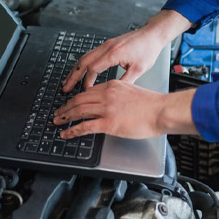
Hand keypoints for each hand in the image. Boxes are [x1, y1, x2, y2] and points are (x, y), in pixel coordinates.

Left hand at [53, 80, 198, 138]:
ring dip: (65, 117)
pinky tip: (66, 133)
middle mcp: (106, 95)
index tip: (70, 103)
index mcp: (112, 86)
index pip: (87, 91)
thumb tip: (111, 103)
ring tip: (57, 122)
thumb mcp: (131, 91)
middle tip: (58, 112)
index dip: (75, 98)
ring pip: (78, 111)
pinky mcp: (109, 123)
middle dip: (65, 107)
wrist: (161, 111)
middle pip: (78, 99)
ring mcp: (106, 109)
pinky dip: (72, 130)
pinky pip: (84, 126)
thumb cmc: (152, 104)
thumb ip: (119, 95)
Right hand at [62, 10, 191, 91]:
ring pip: (84, 57)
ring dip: (75, 70)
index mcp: (113, 53)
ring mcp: (105, 45)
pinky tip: (80, 72)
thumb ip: (125, 81)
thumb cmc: (148, 49)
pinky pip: (90, 55)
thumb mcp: (139, 69)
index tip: (85, 92)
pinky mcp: (107, 45)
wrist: (152, 34)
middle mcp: (106, 47)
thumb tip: (112, 93)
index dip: (87, 82)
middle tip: (65, 88)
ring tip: (68, 81)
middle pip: (83, 62)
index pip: (93, 69)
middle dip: (72, 76)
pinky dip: (83, 64)